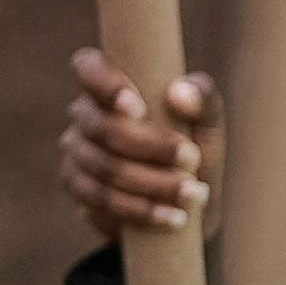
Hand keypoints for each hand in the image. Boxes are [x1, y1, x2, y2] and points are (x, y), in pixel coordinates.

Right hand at [61, 48, 220, 245]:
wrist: (188, 202)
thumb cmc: (195, 147)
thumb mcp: (209, 122)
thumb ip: (204, 99)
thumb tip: (179, 93)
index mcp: (110, 87)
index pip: (87, 68)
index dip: (105, 86)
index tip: (139, 109)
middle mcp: (85, 117)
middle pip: (102, 128)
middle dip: (151, 147)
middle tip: (192, 159)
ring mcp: (77, 154)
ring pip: (103, 168)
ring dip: (152, 183)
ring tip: (193, 193)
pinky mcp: (78, 190)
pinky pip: (100, 201)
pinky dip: (140, 210)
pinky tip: (172, 217)